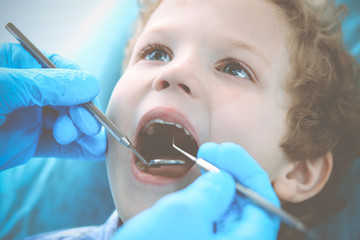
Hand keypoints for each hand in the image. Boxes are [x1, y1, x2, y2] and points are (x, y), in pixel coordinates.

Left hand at [0, 43, 105, 170]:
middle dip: (81, 114)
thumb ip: (44, 84)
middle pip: (67, 97)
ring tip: (96, 147)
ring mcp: (27, 117)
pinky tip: (93, 153)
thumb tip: (88, 83)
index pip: (59, 68)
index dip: (79, 85)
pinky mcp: (26, 144)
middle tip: (88, 130)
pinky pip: (58, 145)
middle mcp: (26, 90)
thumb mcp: (0, 88)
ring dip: (84, 134)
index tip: (89, 102)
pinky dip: (77, 150)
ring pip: (66, 122)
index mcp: (17, 65)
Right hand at [113, 142, 279, 239]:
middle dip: (231, 173)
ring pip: (229, 210)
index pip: (264, 205)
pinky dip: (206, 196)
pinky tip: (196, 180)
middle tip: (211, 150)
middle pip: (248, 206)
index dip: (248, 172)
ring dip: (219, 182)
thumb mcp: (182, 213)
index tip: (226, 151)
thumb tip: (225, 179)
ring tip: (204, 160)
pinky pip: (212, 218)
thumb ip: (212, 191)